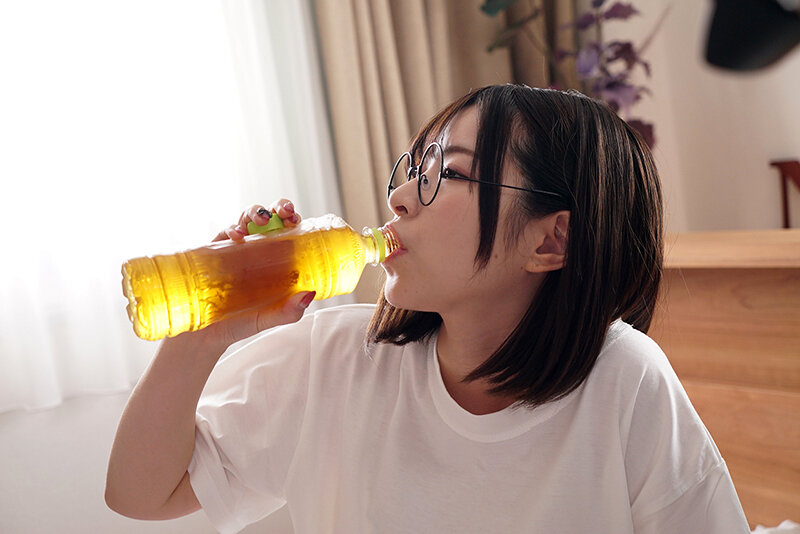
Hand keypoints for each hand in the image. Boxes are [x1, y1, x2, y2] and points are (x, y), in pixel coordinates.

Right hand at [197, 199, 312, 346]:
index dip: (293, 220)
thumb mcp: (268, 319)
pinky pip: (223, 233)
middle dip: (278, 207)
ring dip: (256, 211)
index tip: (298, 220)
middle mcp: (257, 251)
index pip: (288, 232)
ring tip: (262, 219)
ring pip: (247, 218)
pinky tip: (237, 236)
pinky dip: (231, 229)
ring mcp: (235, 249)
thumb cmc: (239, 324)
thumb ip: (289, 311)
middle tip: (285, 212)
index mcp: (274, 261)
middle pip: (270, 218)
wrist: (204, 336)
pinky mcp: (214, 252)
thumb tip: (309, 294)